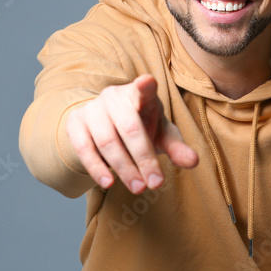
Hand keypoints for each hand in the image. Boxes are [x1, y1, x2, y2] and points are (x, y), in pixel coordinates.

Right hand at [65, 74, 198, 192]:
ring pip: (107, 141)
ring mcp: (93, 108)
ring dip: (124, 168)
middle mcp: (114, 96)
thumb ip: (176, 147)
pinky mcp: (76, 123)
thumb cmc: (141, 126)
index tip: (147, 82)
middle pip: (129, 127)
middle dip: (143, 158)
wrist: (105, 123)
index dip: (145, 86)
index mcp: (140, 94)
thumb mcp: (161, 135)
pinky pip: (84, 148)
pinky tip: (109, 183)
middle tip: (155, 184)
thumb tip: (193, 162)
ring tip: (139, 188)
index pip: (144, 88)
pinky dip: (96, 168)